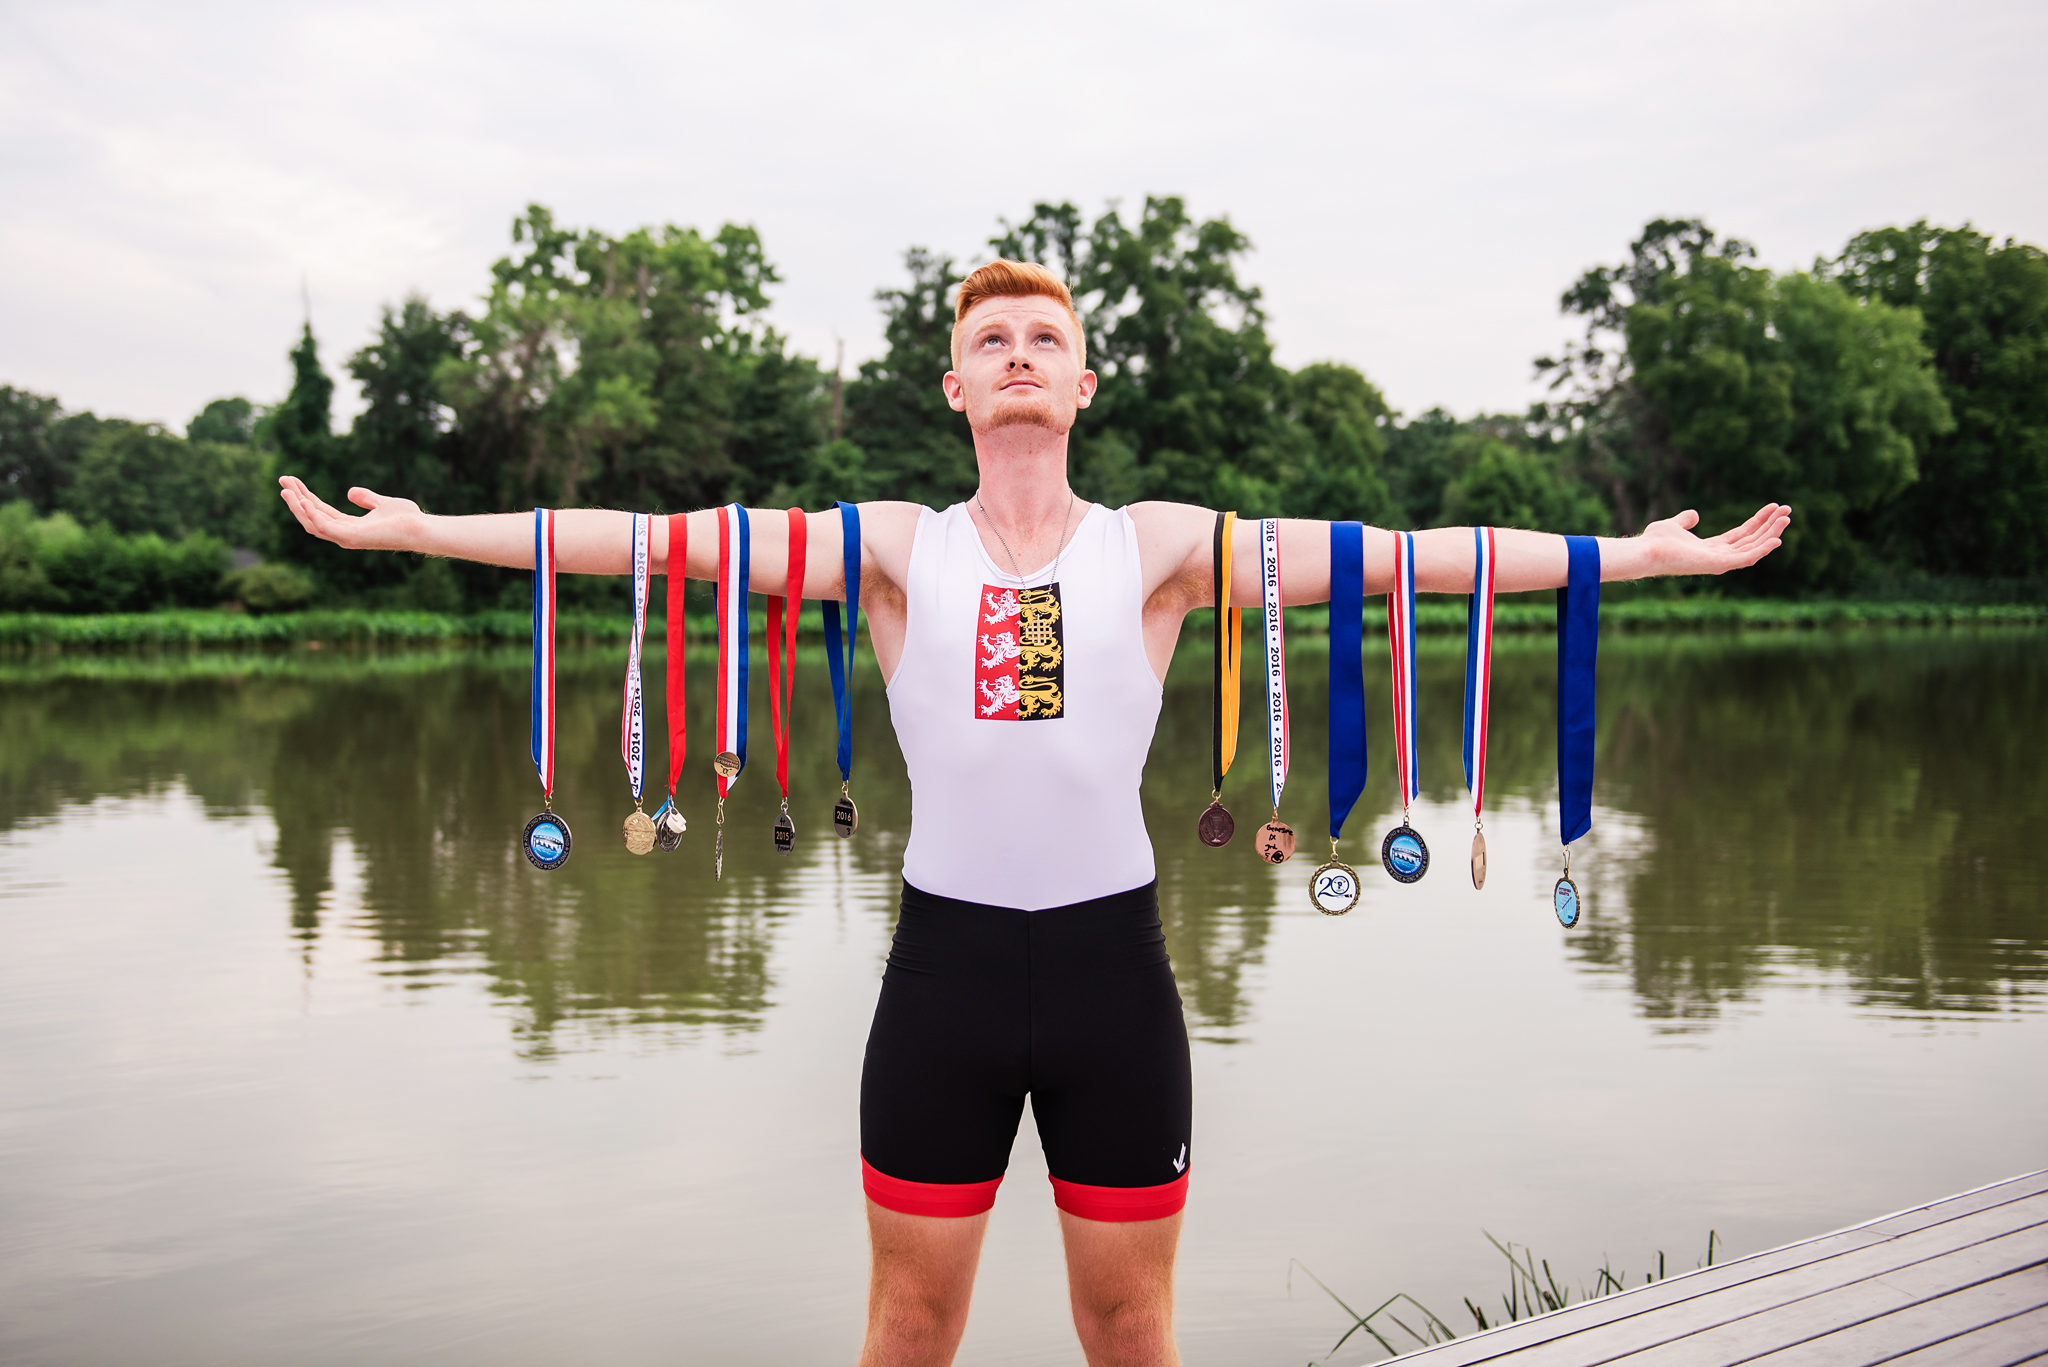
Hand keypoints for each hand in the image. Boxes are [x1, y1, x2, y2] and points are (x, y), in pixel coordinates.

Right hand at [278, 476, 423, 551]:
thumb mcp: (382, 503)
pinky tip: (303, 499)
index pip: (321, 511)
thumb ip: (366, 498)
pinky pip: (323, 526)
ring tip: (286, 489)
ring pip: (312, 523)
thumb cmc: (407, 519)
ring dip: (297, 506)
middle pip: (312, 516)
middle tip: (282, 480)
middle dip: (296, 499)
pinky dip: (311, 514)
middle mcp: (345, 534)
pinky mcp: (351, 538)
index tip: (292, 481)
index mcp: (350, 527)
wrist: (420, 528)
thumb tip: (349, 492)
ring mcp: (346, 538)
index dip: (305, 496)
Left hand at [1640, 504, 1790, 575]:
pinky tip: (1776, 539)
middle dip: (1770, 525)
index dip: (1759, 521)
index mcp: (1711, 548)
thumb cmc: (1656, 541)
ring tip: (1786, 518)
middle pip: (1752, 540)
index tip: (1774, 507)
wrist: (1646, 551)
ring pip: (1754, 547)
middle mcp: (1719, 557)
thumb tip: (1694, 514)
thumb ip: (1685, 520)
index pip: (1742, 534)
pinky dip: (1763, 550)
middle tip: (1787, 510)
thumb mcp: (1674, 525)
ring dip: (1772, 533)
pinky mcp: (1719, 565)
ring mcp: (1720, 562)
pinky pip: (1747, 558)